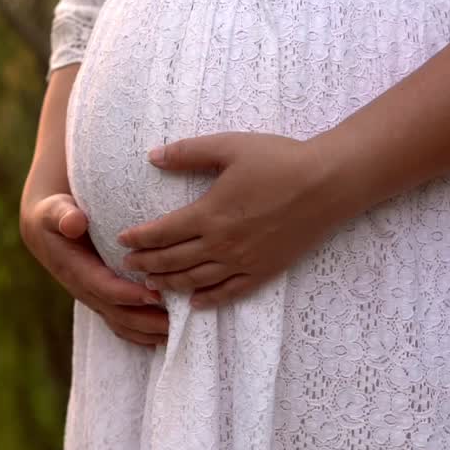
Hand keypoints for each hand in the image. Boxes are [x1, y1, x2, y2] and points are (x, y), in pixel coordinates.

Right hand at [21, 193, 169, 346]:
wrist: (44, 230)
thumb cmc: (54, 216)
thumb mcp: (54, 210)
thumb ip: (63, 215)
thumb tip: (74, 223)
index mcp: (75, 269)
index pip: (104, 287)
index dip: (129, 295)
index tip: (156, 296)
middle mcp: (84, 289)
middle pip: (116, 313)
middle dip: (145, 321)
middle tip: (176, 322)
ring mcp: (92, 298)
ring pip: (120, 323)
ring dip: (146, 332)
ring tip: (175, 334)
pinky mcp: (101, 299)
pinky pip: (120, 323)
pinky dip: (140, 333)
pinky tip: (162, 335)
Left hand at [116, 132, 340, 308]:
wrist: (328, 183)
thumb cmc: (279, 159)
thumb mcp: (229, 146)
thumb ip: (187, 153)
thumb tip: (152, 156)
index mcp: (208, 214)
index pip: (161, 233)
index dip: (138, 239)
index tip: (121, 240)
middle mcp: (221, 244)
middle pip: (172, 261)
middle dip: (146, 264)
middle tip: (128, 265)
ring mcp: (243, 261)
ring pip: (196, 281)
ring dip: (169, 284)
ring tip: (151, 284)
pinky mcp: (265, 271)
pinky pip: (230, 292)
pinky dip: (209, 300)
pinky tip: (194, 303)